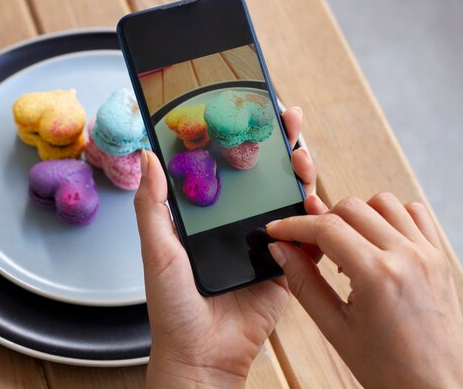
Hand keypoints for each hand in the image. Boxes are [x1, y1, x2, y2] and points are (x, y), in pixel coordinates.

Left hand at [135, 107, 323, 388]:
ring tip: (300, 152)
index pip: (226, 167)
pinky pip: (307, 234)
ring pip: (288, 198)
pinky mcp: (285, 264)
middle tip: (286, 118)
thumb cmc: (173, 308)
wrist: (202, 355)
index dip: (239, 138)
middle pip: (263, 175)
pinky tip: (314, 195)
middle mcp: (236, 224)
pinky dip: (316, 213)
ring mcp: (264, 241)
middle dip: (278, 144)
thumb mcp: (157, 249)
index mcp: (206, 217)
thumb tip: (147, 156)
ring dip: (299, 171)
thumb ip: (152, 206)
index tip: (249, 108)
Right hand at [267, 193, 462, 388]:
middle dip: (321, 220)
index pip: (326, 228)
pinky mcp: (439, 257)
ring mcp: (427, 253)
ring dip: (355, 214)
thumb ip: (303, 282)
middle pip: (351, 207)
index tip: (277, 230)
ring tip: (345, 245)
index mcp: (378, 276)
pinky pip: (414, 214)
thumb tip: (280, 250)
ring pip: (382, 202)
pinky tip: (375, 240)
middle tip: (308, 245)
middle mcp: (407, 256)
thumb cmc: (389, 368)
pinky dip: (389, 216)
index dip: (293, 225)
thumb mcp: (335, 327)